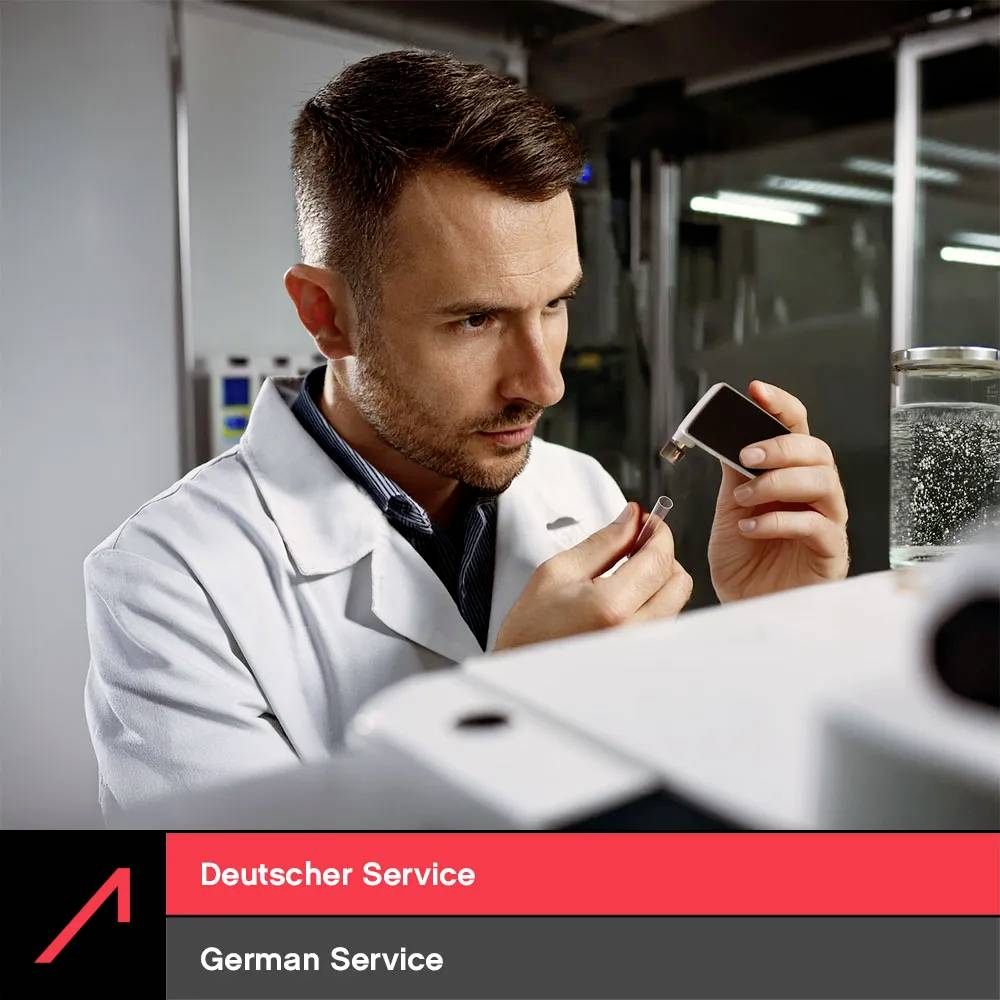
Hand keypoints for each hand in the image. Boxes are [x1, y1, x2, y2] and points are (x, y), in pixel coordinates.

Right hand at [495, 502, 692, 650]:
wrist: (520, 670)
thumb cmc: (530, 628)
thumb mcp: (559, 571)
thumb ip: (603, 541)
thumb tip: (631, 518)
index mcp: (611, 607)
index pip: (658, 559)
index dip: (658, 533)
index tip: (649, 521)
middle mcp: (633, 633)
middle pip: (679, 583)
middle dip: (662, 556)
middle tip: (637, 544)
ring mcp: (639, 649)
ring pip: (675, 603)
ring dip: (658, 579)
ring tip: (626, 572)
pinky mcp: (640, 658)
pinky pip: (663, 622)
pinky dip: (652, 601)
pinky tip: (626, 595)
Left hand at [708, 380, 848, 601]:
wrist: (740, 604)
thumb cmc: (742, 560)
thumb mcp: (730, 507)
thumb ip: (735, 471)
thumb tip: (727, 430)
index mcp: (790, 476)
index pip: (797, 429)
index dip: (781, 405)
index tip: (757, 390)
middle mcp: (813, 495)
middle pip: (818, 452)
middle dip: (782, 446)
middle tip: (748, 453)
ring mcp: (826, 522)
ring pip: (824, 483)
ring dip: (779, 482)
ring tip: (744, 496)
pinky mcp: (829, 553)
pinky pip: (817, 526)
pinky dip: (780, 521)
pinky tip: (752, 527)